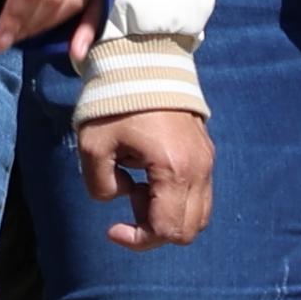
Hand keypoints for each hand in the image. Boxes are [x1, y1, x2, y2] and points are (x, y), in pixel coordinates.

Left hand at [75, 104, 214, 247]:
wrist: (144, 60)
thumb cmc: (116, 102)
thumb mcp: (93, 147)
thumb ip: (100, 186)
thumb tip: (122, 194)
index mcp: (174, 170)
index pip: (167, 230)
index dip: (137, 239)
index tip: (112, 228)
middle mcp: (199, 169)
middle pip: (188, 230)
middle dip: (155, 229)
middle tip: (130, 201)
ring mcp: (206, 161)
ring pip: (198, 214)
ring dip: (167, 213)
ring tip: (140, 187)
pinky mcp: (205, 152)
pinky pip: (198, 193)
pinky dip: (176, 197)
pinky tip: (150, 175)